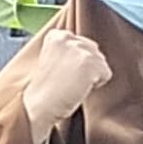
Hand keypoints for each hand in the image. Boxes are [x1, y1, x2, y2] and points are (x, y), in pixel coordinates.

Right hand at [14, 21, 110, 137]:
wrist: (36, 108)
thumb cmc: (44, 90)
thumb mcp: (51, 59)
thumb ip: (68, 50)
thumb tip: (91, 50)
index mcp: (56, 35)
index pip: (82, 44)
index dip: (75, 61)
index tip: (59, 71)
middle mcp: (68, 38)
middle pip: (94, 51)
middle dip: (85, 67)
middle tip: (65, 79)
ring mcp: (80, 49)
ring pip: (101, 63)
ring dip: (90, 76)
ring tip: (70, 84)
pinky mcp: (91, 63)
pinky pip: (106, 75)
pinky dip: (95, 85)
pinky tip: (76, 88)